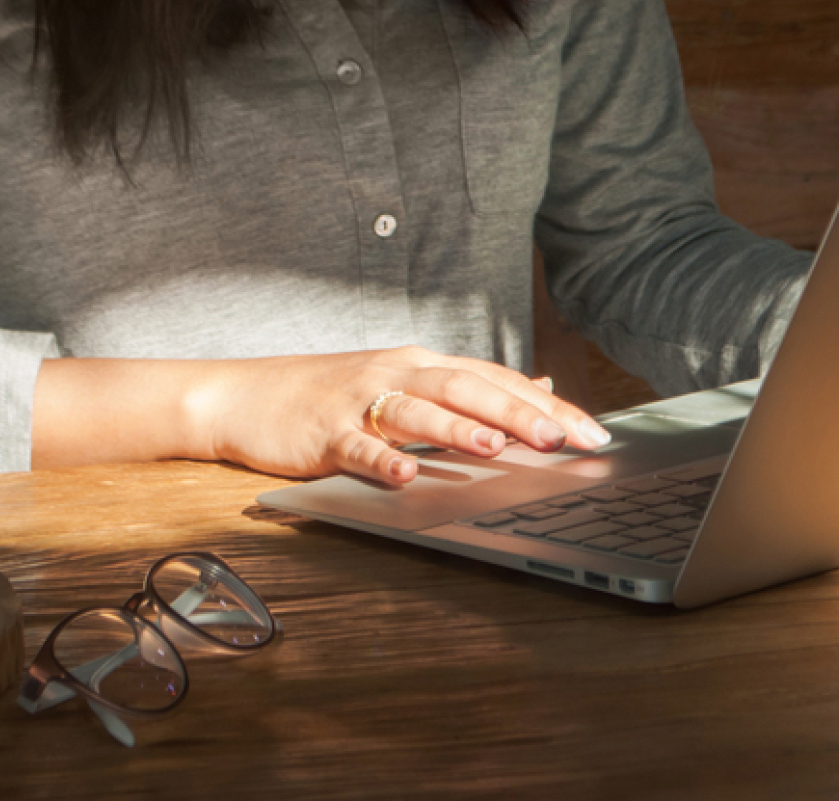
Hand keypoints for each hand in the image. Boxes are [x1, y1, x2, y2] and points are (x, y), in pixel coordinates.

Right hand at [197, 346, 611, 483]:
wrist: (247, 396)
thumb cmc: (332, 395)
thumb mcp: (406, 382)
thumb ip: (473, 385)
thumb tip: (539, 383)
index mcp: (423, 365)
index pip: (495, 379)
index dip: (545, 404)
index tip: (591, 431)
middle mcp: (398, 374)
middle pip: (465, 388)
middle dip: (516, 412)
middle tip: (561, 439)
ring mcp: (358, 400)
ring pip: (415, 409)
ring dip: (456, 427)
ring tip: (496, 444)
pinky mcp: (322, 431)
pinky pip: (354, 445)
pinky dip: (380, 458)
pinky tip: (404, 473)